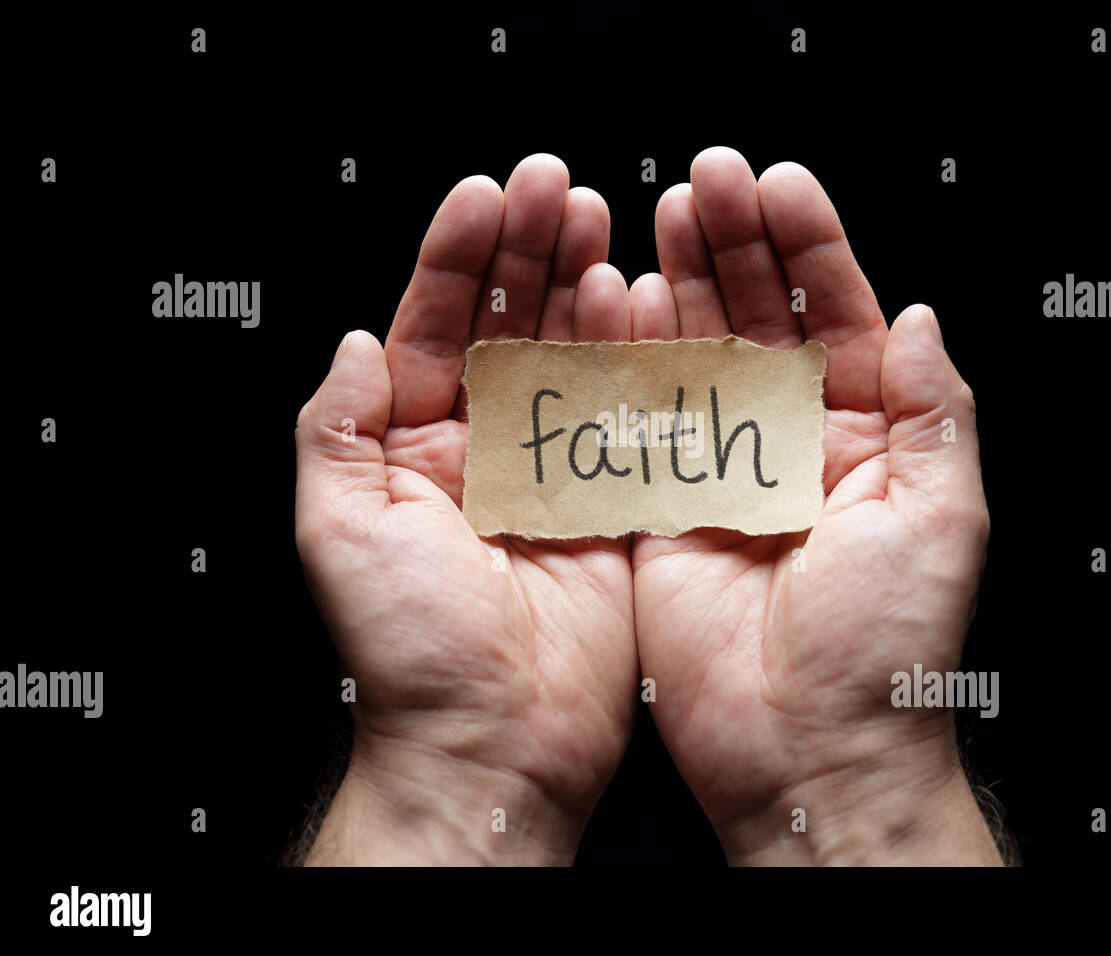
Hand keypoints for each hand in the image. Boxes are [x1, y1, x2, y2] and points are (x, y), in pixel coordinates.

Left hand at [294, 155, 640, 863]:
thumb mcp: (338, 529)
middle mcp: (487, 450)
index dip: (457, 257)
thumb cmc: (409, 652)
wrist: (496, 742)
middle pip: (508, 325)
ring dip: (584, 284)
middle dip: (529, 250)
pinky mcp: (615, 504)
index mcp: (415, 449)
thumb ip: (337, 429)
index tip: (486, 196)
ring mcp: (556, 473)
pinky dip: (636, 357)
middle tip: (556, 186)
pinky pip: (629, 416)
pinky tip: (639, 301)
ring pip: (572, 357)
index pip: (433, 327)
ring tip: (599, 222)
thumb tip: (355, 341)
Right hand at [632, 148, 1002, 864]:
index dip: (814, 247)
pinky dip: (630, 357)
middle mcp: (793, 445)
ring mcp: (724, 472)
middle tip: (708, 177)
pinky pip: (643, 418)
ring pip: (699, 353)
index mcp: (869, 439)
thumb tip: (922, 317)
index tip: (781, 185)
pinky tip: (622, 297)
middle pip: (764, 320)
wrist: (806, 749)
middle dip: (738, 243)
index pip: (842, 317)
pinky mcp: (662, 508)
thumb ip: (934, 410)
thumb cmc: (887, 648)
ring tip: (664, 210)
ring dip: (682, 280)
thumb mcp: (943, 515)